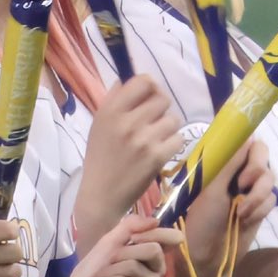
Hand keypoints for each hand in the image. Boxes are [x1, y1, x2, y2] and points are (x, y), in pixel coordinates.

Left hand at [58, 215, 182, 276]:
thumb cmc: (91, 273)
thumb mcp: (108, 243)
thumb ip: (129, 227)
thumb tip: (155, 220)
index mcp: (150, 255)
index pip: (170, 238)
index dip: (157, 233)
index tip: (133, 237)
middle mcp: (155, 270)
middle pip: (154, 249)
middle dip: (124, 252)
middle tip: (108, 261)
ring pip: (134, 266)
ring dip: (108, 271)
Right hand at [78, 76, 184, 220]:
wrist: (101, 196)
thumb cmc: (100, 159)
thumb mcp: (98, 125)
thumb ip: (112, 100)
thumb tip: (125, 80)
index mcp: (111, 112)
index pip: (144, 82)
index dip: (150, 88)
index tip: (148, 99)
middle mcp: (127, 123)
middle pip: (162, 99)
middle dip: (160, 110)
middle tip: (151, 124)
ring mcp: (144, 140)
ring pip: (173, 119)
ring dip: (167, 129)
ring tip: (154, 141)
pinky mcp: (157, 157)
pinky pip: (178, 139)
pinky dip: (172, 145)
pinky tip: (159, 153)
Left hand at [184, 140, 276, 274]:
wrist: (206, 257)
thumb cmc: (201, 221)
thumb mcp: (211, 189)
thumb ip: (228, 163)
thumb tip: (245, 138)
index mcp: (219, 165)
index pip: (242, 141)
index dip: (248, 145)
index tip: (244, 155)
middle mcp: (236, 174)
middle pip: (261, 153)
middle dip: (256, 167)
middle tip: (244, 182)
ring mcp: (249, 191)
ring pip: (269, 176)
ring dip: (257, 193)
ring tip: (241, 211)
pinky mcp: (259, 208)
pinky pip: (271, 198)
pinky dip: (260, 208)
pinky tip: (245, 220)